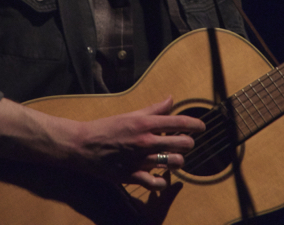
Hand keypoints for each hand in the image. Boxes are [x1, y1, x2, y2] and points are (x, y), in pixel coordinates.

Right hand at [0, 95, 204, 191]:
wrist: (81, 146)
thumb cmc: (106, 127)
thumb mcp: (130, 114)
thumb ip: (153, 109)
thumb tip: (171, 100)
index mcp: (144, 124)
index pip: (179, 123)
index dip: (195, 124)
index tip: (202, 126)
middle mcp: (145, 142)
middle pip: (181, 144)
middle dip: (188, 143)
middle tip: (187, 143)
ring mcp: (139, 160)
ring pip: (173, 163)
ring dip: (178, 161)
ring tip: (175, 159)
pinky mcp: (132, 176)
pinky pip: (156, 183)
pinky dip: (163, 182)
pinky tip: (163, 178)